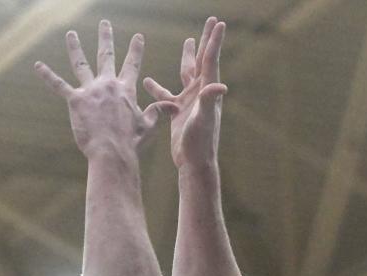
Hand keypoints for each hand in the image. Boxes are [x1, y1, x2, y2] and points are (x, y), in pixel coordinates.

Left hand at [35, 20, 173, 159]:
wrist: (112, 151)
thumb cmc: (130, 142)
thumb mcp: (147, 126)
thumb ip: (156, 112)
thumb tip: (170, 105)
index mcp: (126, 90)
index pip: (132, 64)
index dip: (136, 50)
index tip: (138, 37)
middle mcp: (108, 84)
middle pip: (106, 56)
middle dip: (106, 38)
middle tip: (104, 23)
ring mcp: (91, 91)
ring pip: (81, 64)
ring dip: (75, 48)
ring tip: (70, 34)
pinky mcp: (75, 101)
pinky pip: (59, 85)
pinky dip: (48, 75)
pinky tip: (38, 66)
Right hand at [143, 17, 226, 169]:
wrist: (193, 162)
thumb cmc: (201, 143)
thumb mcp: (203, 120)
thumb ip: (209, 101)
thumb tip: (220, 85)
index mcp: (206, 91)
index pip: (210, 60)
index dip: (213, 41)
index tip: (218, 23)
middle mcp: (200, 92)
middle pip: (203, 60)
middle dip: (205, 40)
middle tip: (210, 21)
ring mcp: (189, 101)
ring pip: (187, 73)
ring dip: (187, 57)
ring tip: (187, 40)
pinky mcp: (178, 111)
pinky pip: (165, 95)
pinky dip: (157, 88)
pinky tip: (146, 80)